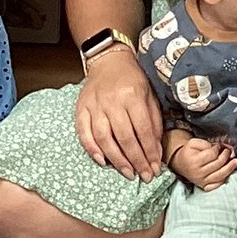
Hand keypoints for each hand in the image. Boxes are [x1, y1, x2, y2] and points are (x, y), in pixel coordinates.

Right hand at [75, 52, 166, 179]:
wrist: (108, 61)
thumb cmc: (132, 80)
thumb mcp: (150, 96)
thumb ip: (154, 122)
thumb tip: (155, 150)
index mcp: (133, 95)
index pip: (143, 130)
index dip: (150, 152)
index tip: (155, 168)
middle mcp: (112, 101)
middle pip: (125, 137)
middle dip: (136, 160)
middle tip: (144, 176)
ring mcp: (94, 106)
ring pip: (104, 138)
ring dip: (117, 160)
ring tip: (127, 173)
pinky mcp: (81, 109)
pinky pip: (84, 133)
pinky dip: (92, 149)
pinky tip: (102, 162)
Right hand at [169, 137, 236, 189]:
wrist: (180, 164)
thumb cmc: (188, 153)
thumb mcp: (193, 143)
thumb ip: (206, 144)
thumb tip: (219, 148)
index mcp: (194, 161)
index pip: (212, 154)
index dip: (218, 148)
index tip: (218, 146)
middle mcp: (198, 173)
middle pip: (218, 164)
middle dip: (226, 155)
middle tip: (228, 151)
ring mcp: (202, 181)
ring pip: (220, 175)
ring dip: (230, 167)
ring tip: (235, 161)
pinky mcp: (205, 186)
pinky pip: (217, 184)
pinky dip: (224, 178)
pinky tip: (228, 172)